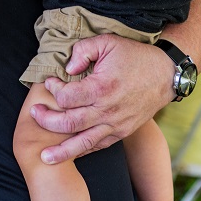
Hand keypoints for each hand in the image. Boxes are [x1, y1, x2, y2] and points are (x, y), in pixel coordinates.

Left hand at [30, 34, 174, 163]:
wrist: (166, 75)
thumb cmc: (135, 56)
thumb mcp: (108, 42)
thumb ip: (83, 51)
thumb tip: (66, 69)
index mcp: (102, 88)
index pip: (66, 96)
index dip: (52, 89)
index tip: (48, 81)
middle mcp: (108, 111)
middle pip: (69, 123)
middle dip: (46, 120)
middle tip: (33, 113)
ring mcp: (116, 125)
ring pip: (83, 143)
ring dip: (61, 151)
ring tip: (44, 157)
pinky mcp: (122, 132)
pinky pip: (99, 145)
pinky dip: (83, 150)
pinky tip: (69, 154)